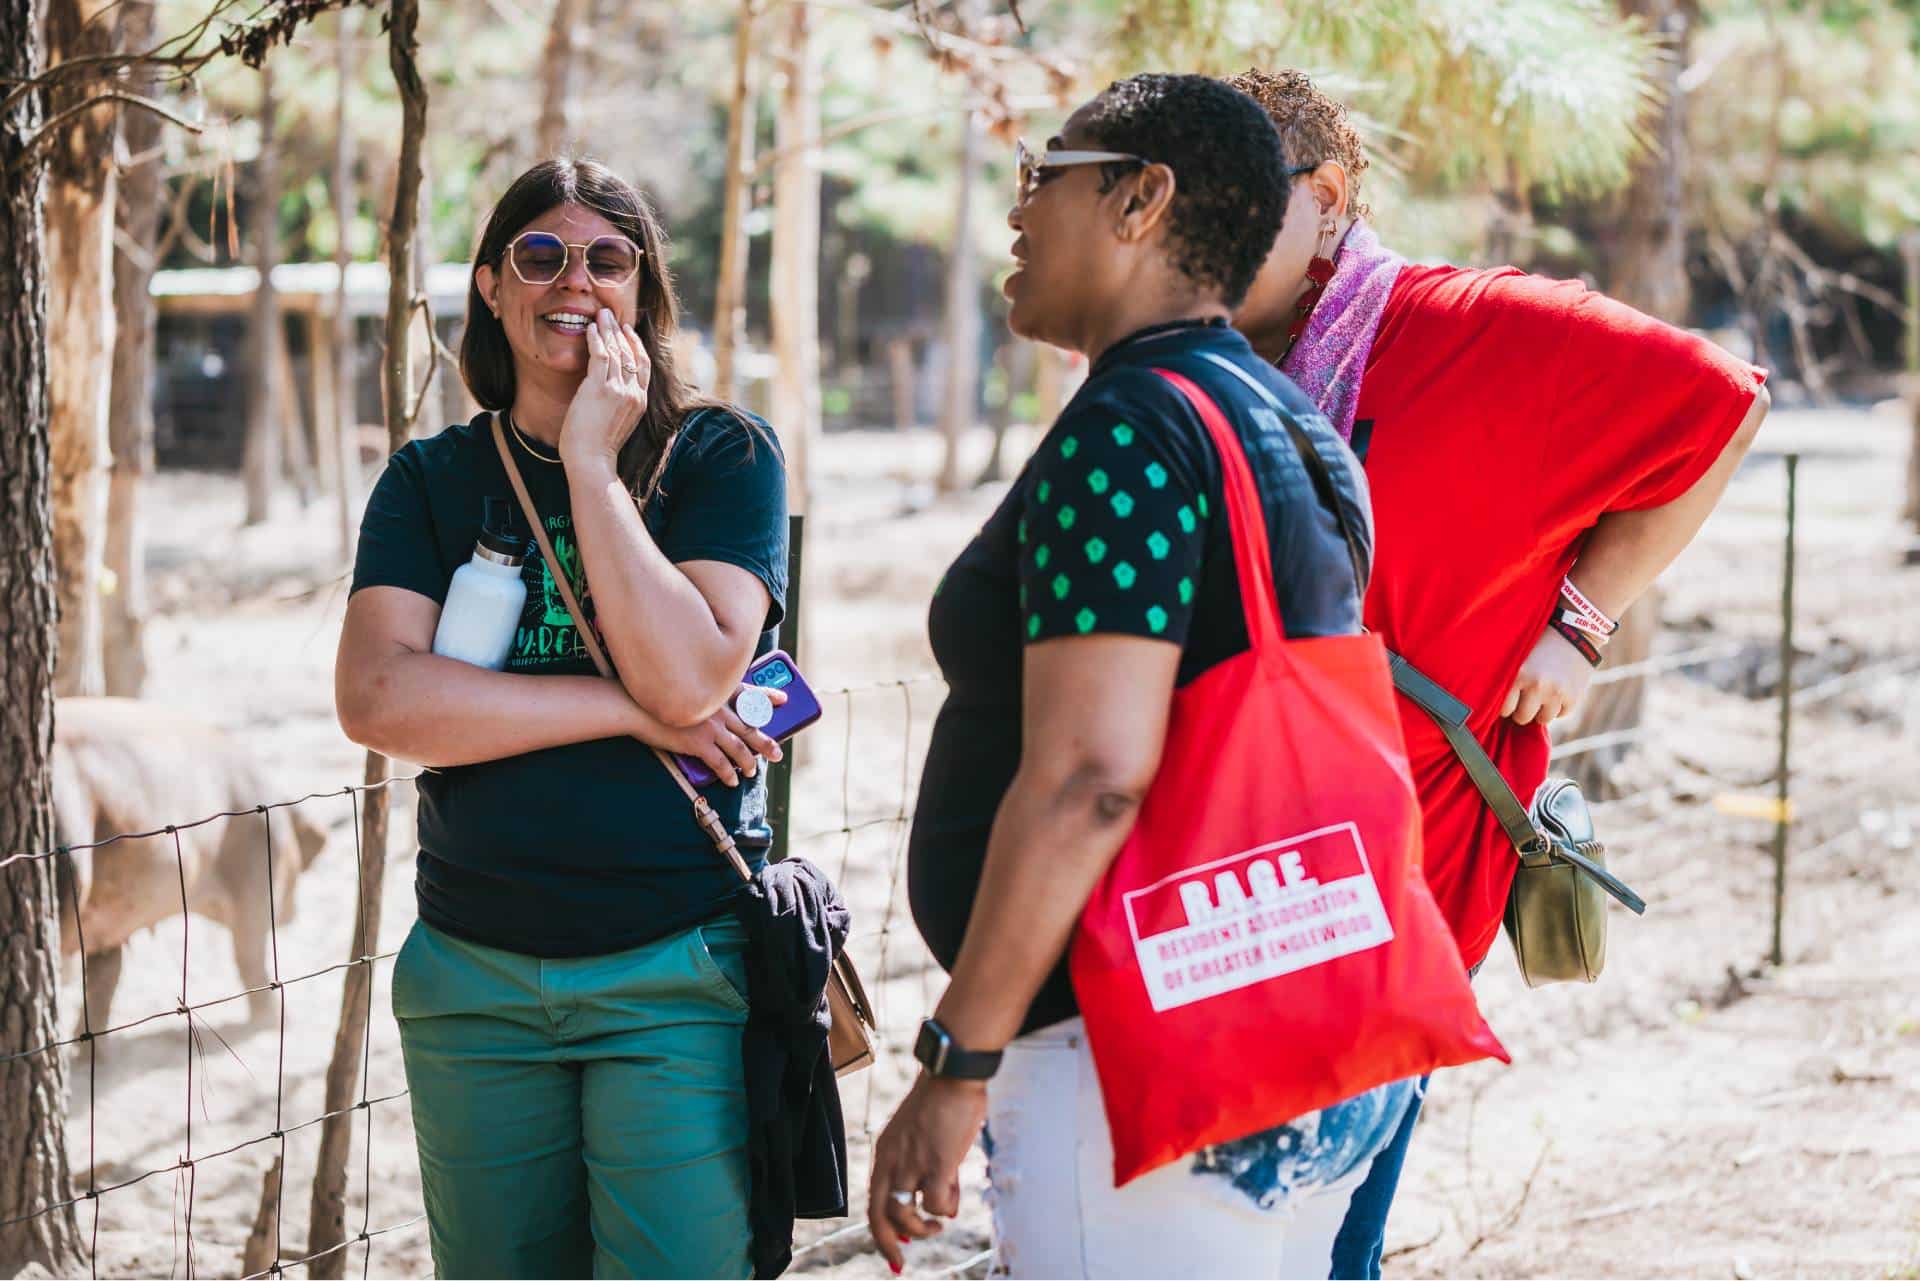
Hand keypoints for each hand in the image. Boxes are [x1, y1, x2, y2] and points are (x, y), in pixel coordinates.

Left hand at [559, 309, 649, 468]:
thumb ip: (619, 406)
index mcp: (640, 402)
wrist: (591, 460)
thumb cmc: (597, 448)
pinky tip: (591, 328)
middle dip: (621, 331)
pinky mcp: (600, 389)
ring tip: (600, 314)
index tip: (627, 331)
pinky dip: (596, 339)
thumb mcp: (617, 424)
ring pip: (616, 351)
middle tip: (611, 314)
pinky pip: (600, 355)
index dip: (636, 345)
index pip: (643, 365)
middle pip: (631, 354)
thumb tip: (608, 395)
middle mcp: (633, 393)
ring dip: (608, 329)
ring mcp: (618, 390)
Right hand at [640, 685, 785, 785]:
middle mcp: (718, 709)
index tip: (782, 699)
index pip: (748, 693)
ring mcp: (710, 726)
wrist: (635, 708)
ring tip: (752, 772)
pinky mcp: (698, 743)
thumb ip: (701, 700)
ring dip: (748, 763)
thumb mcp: (683, 692)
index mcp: (715, 693)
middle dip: (766, 742)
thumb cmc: (655, 700)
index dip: (767, 696)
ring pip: (739, 748)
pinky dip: (729, 773)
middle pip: (750, 727)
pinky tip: (732, 781)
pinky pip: (720, 762)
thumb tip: (711, 715)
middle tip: (777, 754)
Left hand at [868, 1073, 986, 1274]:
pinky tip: (953, 1197)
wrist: (953, 1074)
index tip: (893, 1252)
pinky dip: (944, 1209)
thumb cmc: (944, 1103)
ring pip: (904, 1213)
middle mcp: (891, 1159)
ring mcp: (912, 1162)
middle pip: (878, 1214)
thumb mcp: (925, 1140)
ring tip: (937, 1225)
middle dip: (887, 1244)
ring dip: (922, 1228)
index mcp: (885, 1152)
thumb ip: (930, 1175)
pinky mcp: (936, 1162)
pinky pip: (935, 1203)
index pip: (872, 1200)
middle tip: (899, 1262)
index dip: (880, 1230)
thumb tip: (944, 1211)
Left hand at [1501, 624, 1596, 724]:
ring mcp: (1557, 693)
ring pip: (1543, 719)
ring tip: (1542, 692)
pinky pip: (1561, 714)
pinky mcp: (1574, 698)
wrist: (1575, 631)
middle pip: (1522, 718)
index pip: (1504, 710)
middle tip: (1526, 696)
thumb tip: (1486, 699)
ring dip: (1541, 710)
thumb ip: (1504, 675)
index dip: (1506, 705)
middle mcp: (1537, 686)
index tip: (1509, 697)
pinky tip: (1557, 690)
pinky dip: (1559, 707)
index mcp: (1519, 674)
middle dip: (1522, 710)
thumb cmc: (1538, 641)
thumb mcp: (1517, 652)